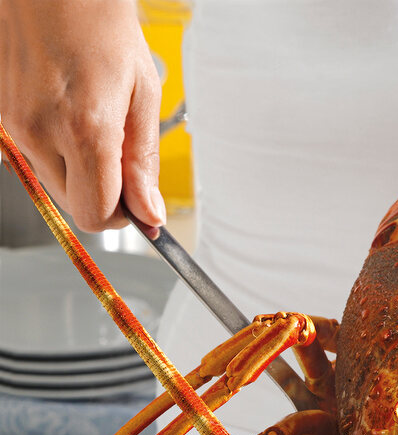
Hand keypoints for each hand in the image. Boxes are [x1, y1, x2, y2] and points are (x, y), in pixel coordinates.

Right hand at [0, 0, 164, 231]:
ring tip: (89, 120)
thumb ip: (143, 163)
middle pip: (74, 205)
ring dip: (76, 169)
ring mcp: (14, 124)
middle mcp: (41, 131)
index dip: (120, 214)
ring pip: (53, 184)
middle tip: (115, 153)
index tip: (134, 201)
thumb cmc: (101, 23)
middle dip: (100, 192)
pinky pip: (33, 156)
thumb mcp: (143, 95)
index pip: (97, 214)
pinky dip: (54, 148)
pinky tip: (65, 111)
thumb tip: (149, 213)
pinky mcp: (1, 115)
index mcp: (84, 129)